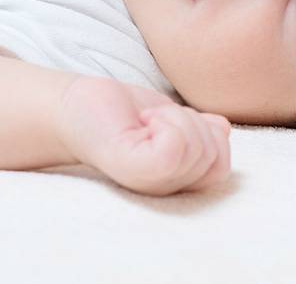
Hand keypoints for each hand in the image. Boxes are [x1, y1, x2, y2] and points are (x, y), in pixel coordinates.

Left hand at [55, 76, 230, 196]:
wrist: (74, 105)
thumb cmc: (120, 113)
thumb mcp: (171, 118)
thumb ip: (199, 129)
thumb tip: (222, 128)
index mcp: (178, 181)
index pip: (222, 165)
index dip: (206, 134)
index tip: (172, 123)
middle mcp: (167, 190)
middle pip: (215, 156)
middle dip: (193, 122)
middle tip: (154, 120)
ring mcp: (151, 183)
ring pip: (198, 148)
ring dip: (177, 118)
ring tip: (145, 121)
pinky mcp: (134, 169)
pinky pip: (176, 146)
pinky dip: (166, 121)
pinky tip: (142, 122)